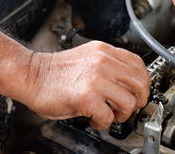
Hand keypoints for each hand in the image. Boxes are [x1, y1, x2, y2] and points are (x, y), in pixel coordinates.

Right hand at [24, 41, 150, 129]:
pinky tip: (95, 119)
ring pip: (128, 101)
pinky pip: (108, 116)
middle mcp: (103, 62)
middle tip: (129, 107)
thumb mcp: (89, 56)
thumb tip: (130, 82)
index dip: (143, 82)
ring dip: (122, 114)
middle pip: (140, 83)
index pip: (138, 64)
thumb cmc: (57, 71)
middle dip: (138, 100)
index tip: (139, 92)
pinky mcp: (86, 96)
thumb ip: (110, 64)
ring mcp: (95, 79)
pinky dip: (104, 123)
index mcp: (104, 51)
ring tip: (110, 114)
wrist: (31, 75)